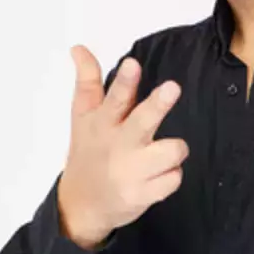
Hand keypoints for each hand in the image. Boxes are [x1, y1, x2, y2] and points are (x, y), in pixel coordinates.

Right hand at [57, 45, 188, 249]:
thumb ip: (87, 80)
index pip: (114, 99)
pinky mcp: (145, 195)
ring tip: (167, 149)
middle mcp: (119, 145)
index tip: (133, 64)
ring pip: (172, 151)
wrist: (82, 205)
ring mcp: (132, 172)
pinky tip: (159, 175)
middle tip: (172, 87)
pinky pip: (175, 178)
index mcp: (103, 123)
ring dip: (175, 148)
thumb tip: (78, 47)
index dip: (125, 81)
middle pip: (142, 121)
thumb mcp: (82, 116)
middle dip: (158, 104)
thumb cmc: (89, 151)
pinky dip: (172, 175)